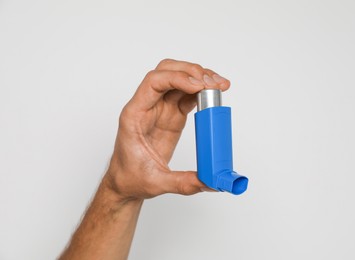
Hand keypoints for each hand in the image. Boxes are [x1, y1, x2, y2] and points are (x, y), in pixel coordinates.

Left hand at [104, 59, 229, 200]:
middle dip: (192, 72)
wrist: (126, 181)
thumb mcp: (156, 182)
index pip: (153, 82)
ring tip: (220, 86)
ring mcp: (160, 108)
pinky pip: (188, 95)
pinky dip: (202, 92)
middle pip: (167, 72)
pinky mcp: (172, 114)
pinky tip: (215, 96)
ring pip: (179, 79)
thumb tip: (210, 182)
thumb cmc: (131, 177)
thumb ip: (183, 182)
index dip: (177, 78)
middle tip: (213, 83)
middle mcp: (147, 105)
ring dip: (200, 78)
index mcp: (134, 114)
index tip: (199, 86)